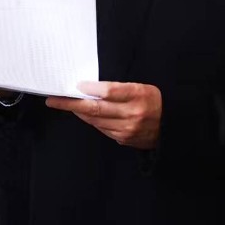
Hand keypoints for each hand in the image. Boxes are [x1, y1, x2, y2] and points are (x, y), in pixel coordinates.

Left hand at [44, 81, 162, 148]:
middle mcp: (132, 113)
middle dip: (72, 104)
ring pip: (95, 120)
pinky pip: (101, 128)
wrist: (170, 126)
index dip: (91, 88)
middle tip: (54, 100)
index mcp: (139, 95)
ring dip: (79, 112)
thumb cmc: (154, 102)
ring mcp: (127, 129)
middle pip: (97, 108)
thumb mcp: (143, 87)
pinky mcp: (123, 138)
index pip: (110, 91)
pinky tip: (84, 114)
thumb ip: (120, 88)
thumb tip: (91, 88)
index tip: (77, 85)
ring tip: (66, 105)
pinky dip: (91, 120)